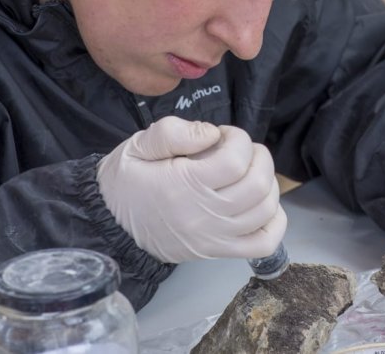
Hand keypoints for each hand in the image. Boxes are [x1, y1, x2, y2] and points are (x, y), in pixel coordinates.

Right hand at [97, 116, 285, 263]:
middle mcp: (204, 215)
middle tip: (239, 149)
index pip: (236, 160)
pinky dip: (274, 222)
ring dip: (267, 183)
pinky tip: (263, 204)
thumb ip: (172, 132)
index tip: (223, 134)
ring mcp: (214, 237)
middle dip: (258, 156)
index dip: (238, 138)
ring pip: (265, 210)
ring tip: (249, 171)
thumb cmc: (125, 182)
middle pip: (258, 184)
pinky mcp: (217, 251)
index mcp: (184, 186)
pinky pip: (263, 244)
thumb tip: (212, 133)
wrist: (109, 226)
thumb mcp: (138, 146)